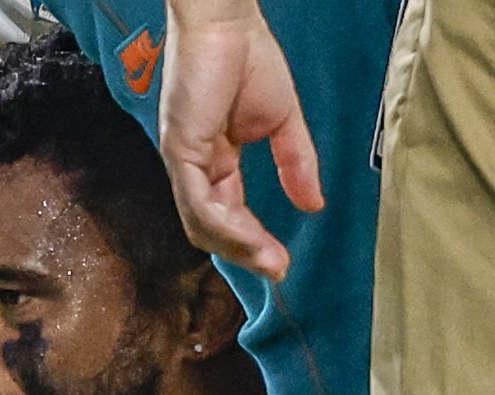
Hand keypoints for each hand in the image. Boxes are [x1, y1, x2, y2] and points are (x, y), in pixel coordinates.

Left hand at [159, 0, 321, 281]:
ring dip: (237, 248)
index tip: (283, 261)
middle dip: (246, 254)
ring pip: (202, 223)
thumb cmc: (248, 58)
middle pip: (212, 228)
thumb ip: (297, 163)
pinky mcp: (180, 149)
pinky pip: (198, 202)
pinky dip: (225, 226)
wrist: (227, 21)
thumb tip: (314, 205)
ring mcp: (182, 160)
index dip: (253, 241)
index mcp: (213, 160)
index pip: (228, 213)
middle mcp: (193, 167)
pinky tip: (251, 239)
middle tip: (278, 270)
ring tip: (270, 262)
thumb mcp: (283, 122)